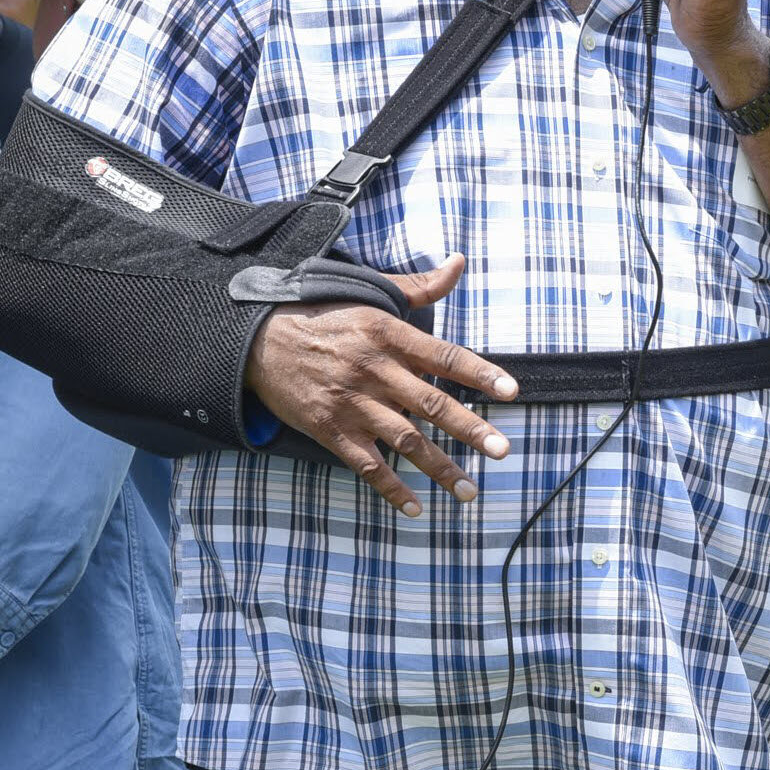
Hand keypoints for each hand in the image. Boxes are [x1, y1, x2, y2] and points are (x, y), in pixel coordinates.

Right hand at [243, 255, 517, 514]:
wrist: (257, 339)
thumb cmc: (325, 315)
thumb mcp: (371, 295)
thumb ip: (421, 287)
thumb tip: (459, 261)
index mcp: (388, 336)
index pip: (445, 356)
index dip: (481, 374)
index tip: (512, 392)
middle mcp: (374, 371)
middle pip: (431, 404)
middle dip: (470, 430)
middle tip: (503, 450)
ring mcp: (351, 404)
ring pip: (404, 440)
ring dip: (439, 467)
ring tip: (470, 491)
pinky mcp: (329, 430)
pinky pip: (366, 464)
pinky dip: (391, 489)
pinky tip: (416, 508)